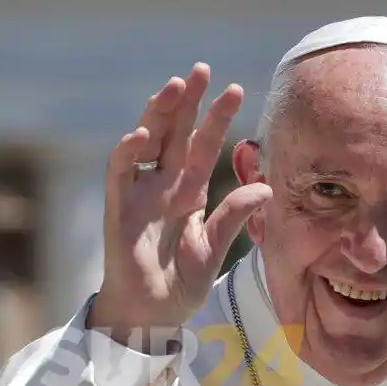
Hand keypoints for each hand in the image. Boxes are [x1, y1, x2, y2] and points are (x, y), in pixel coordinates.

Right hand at [89, 63, 272, 343]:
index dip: (217, 118)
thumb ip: (235, 217)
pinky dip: (128, 153)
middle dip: (186, 102)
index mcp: (188, 192)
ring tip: (173, 86)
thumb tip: (267, 188)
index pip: (203, 146)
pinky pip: (120, 174)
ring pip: (146, 143)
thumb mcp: (214, 247)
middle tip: (200, 70)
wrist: (151, 316)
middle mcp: (163, 186)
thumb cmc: (180, 285)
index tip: (236, 89)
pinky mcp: (120, 210)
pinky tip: (142, 134)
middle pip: (175, 133)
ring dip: (157, 114)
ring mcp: (139, 194)